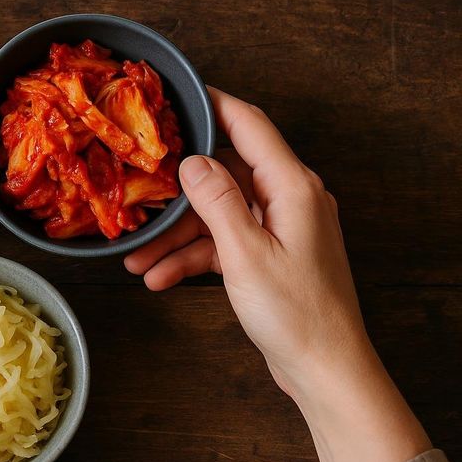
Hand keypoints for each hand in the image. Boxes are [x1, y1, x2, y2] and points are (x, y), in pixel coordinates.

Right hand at [124, 87, 366, 397]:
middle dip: (177, 195)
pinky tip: (160, 277)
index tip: (180, 94)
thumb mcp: (245, 254)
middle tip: (139, 199)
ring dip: (177, 236)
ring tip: (137, 258)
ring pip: (217, 216)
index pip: (250, 126)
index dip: (214, 104)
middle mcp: (289, 200)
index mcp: (293, 188)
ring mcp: (280, 229)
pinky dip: (193, 258)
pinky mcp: (270, 256)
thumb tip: (192, 162)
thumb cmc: (296, 314)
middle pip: (223, 176)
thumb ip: (217, 202)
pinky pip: (223, 244)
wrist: (324, 367)